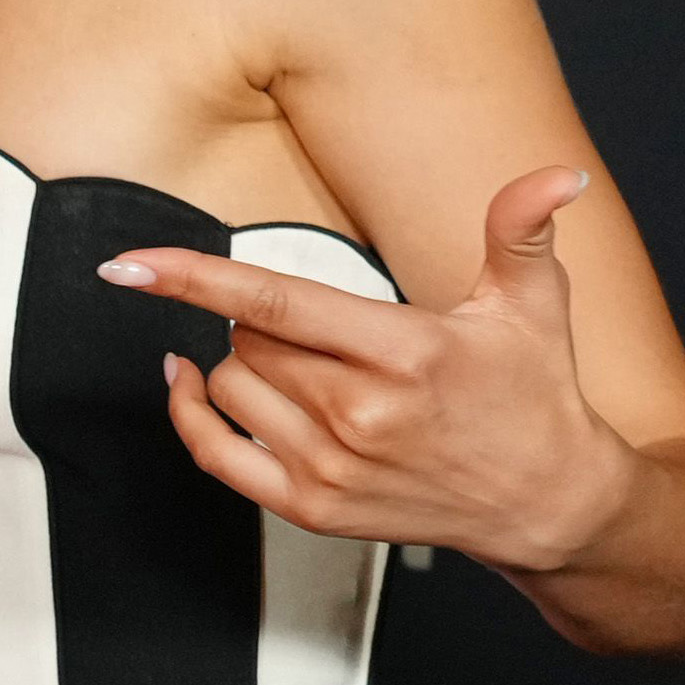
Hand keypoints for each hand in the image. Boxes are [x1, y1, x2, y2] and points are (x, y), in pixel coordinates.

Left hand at [101, 164, 642, 571]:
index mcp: (406, 353)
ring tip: (308, 364)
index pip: (274, 301)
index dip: (193, 277)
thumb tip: (556, 176)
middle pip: (247, 338)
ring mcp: (331, 467)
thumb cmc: (534, 396)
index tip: (128, 264)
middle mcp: (360, 414)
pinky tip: (194, 383)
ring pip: (229, 386)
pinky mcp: (312, 508)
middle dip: (265, 318)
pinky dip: (191, 414)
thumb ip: (521, 231)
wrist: (546, 502)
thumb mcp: (534, 306)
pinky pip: (214, 454)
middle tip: (330, 329)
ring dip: (244, 362)